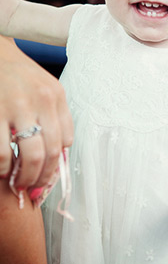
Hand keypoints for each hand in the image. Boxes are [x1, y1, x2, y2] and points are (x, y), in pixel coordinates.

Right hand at [0, 37, 72, 191]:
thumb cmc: (18, 74)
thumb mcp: (46, 88)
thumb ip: (57, 116)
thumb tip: (62, 152)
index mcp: (56, 95)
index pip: (65, 141)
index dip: (57, 166)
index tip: (47, 179)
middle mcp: (41, 100)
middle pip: (51, 152)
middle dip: (41, 178)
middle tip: (32, 189)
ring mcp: (17, 105)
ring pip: (31, 155)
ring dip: (24, 177)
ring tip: (17, 183)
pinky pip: (2, 151)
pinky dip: (2, 168)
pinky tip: (2, 169)